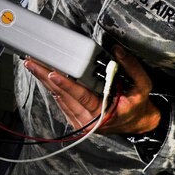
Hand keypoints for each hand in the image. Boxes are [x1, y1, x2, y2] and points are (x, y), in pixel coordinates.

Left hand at [24, 46, 162, 135]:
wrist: (138, 123)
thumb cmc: (138, 104)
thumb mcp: (143, 85)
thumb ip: (131, 67)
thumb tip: (117, 50)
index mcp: (106, 113)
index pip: (82, 96)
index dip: (66, 85)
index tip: (52, 73)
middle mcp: (90, 120)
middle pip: (63, 96)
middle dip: (46, 77)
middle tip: (32, 63)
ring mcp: (82, 123)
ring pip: (59, 99)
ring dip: (45, 82)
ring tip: (34, 66)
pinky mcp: (77, 121)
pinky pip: (61, 103)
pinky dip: (53, 89)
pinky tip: (44, 77)